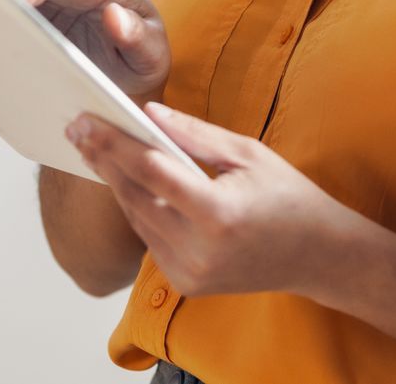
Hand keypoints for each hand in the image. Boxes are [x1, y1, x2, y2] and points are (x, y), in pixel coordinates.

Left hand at [66, 104, 363, 299]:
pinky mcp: (186, 283)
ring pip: (137, 219)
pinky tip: (123, 180)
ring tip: (93, 148)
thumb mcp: (248, 154)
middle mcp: (199, 250)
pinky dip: (137, 207)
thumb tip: (148, 112)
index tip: (88, 121)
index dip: (115, 144)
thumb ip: (195, 134)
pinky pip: (150, 239)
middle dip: (104, 160)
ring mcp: (191, 273)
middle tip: (78, 128)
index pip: (153, 173)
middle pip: (135, 197)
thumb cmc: (289, 197)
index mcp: (219, 214)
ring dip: (115, 183)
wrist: (317, 256)